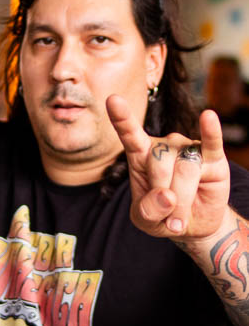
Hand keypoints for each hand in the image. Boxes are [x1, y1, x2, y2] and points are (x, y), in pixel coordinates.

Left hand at [106, 95, 229, 239]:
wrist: (194, 225)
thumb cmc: (163, 215)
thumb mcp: (145, 220)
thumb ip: (147, 210)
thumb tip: (167, 195)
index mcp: (141, 155)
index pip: (130, 134)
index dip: (122, 118)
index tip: (112, 100)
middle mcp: (164, 146)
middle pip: (159, 162)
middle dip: (163, 194)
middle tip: (168, 215)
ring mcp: (188, 148)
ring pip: (184, 168)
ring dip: (182, 199)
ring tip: (181, 216)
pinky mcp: (213, 157)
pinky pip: (211, 143)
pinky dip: (210, 131)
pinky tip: (208, 118)